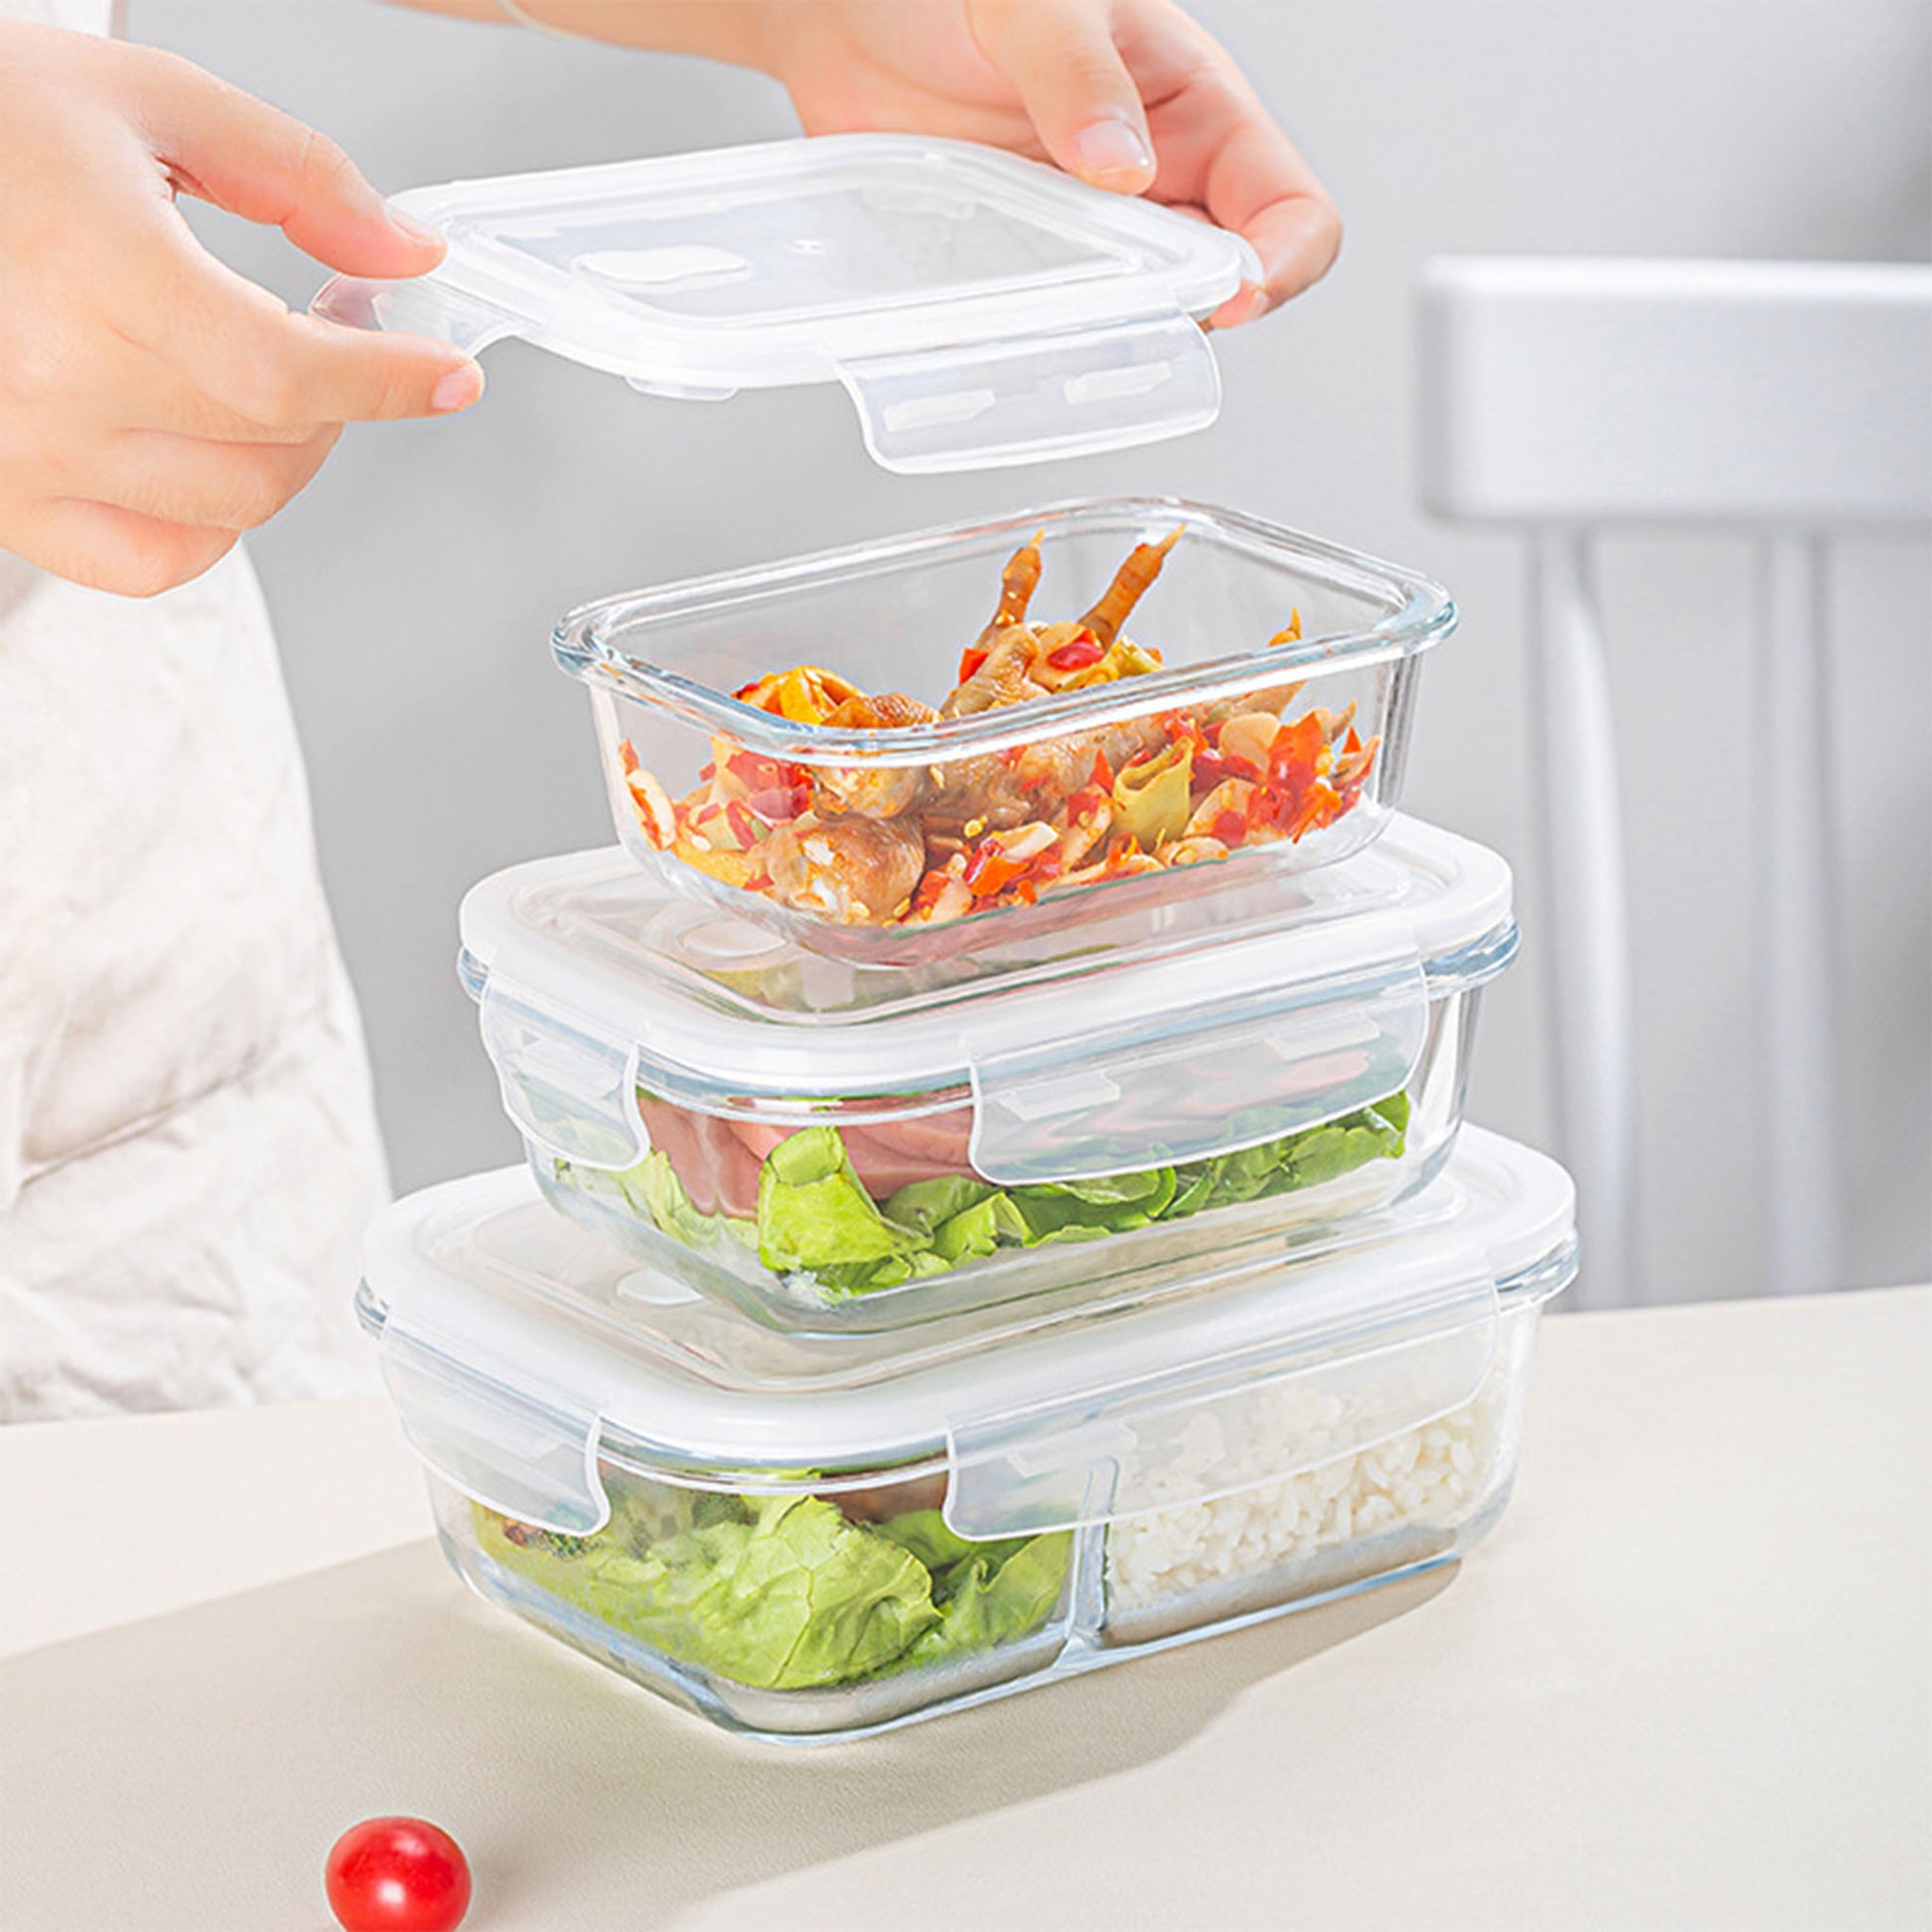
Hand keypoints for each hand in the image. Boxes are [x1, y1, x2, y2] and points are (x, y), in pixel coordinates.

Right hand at [0, 23, 484, 597]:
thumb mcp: (148, 101)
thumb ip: (298, 176)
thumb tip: (405, 254)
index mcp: (90, 269)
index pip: (287, 373)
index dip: (388, 382)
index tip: (448, 375)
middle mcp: (51, 380)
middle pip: (272, 440)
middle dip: (336, 395)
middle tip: (331, 339)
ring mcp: (24, 454)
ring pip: (233, 507)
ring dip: (284, 453)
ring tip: (261, 379)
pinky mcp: (5, 500)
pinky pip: (153, 561)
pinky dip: (212, 524)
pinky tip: (207, 452)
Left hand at [754, 0, 1339, 323]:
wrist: (843, 12)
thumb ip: (1077, 71)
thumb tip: (1124, 166)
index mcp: (1194, 115)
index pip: (1287, 208)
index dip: (1280, 264)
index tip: (1232, 297)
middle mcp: (1151, 190)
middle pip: (1213, 291)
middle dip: (1180, 320)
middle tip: (1121, 316)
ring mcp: (1084, 240)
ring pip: (1129, 327)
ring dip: (1099, 345)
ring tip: (1052, 331)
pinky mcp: (1018, 273)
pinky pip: (1040, 335)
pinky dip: (1024, 352)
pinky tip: (991, 341)